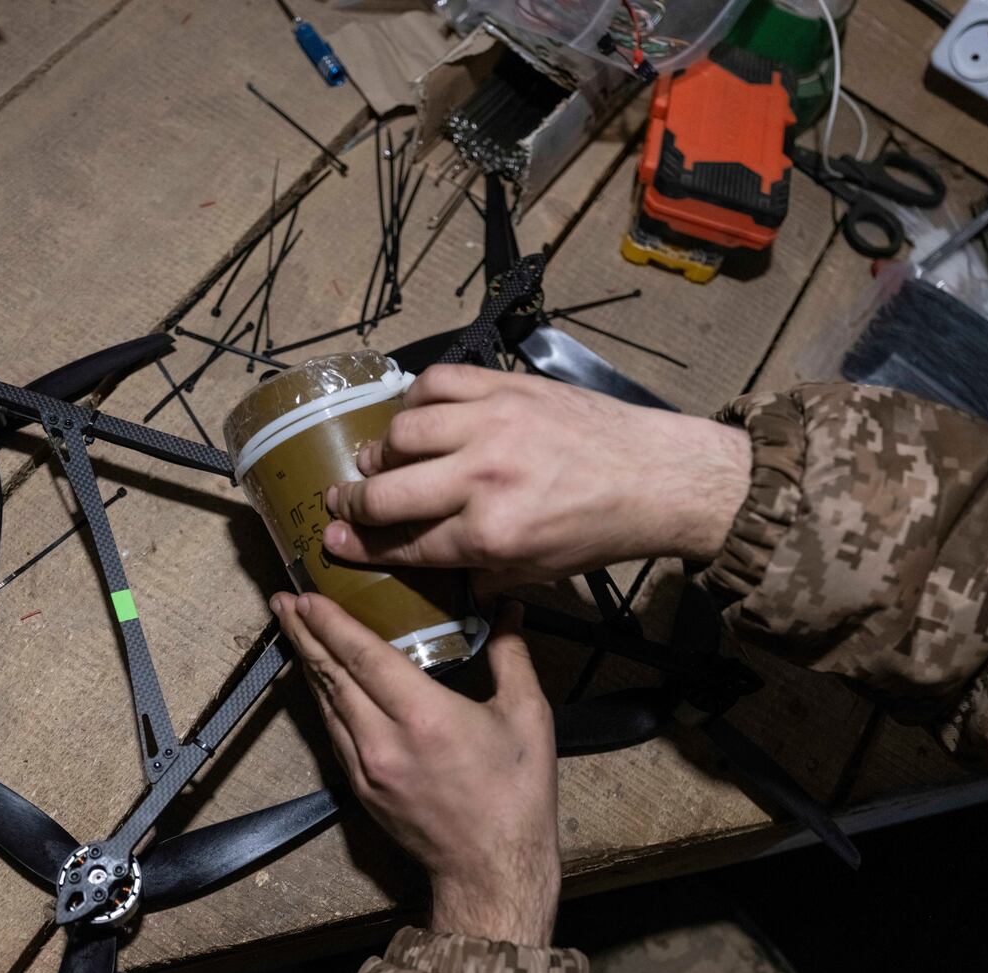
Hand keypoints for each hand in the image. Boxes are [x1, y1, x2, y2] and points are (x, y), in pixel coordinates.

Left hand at [272, 591, 559, 945]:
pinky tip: (320, 682)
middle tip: (283, 600)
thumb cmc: (515, 797)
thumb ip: (511, 656)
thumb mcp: (527, 717)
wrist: (492, 871)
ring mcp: (367, 768)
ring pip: (326, 705)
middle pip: (331, 676)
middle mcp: (384, 740)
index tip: (307, 596)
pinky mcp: (362, 789)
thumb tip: (509, 609)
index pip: (363, 656)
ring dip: (308, 664)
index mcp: (424, 717)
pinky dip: (323, 700)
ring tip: (294, 630)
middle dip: (304, 634)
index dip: (331, 623)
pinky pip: (333, 733)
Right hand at [323, 365, 751, 588]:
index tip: (332, 540)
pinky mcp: (506, 387)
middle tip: (339, 502)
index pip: (405, 544)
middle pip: (388, 491)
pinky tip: (415, 415)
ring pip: (402, 432)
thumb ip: (480, 573)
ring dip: (381, 449)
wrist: (655, 476)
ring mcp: (492, 425)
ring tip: (378, 459)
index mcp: (491, 535)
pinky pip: (437, 383)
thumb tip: (433, 572)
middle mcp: (482, 479)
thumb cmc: (598, 530)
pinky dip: (416, 397)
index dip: (361, 546)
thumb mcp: (537, 572)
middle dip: (352, 501)